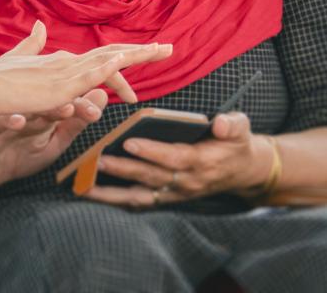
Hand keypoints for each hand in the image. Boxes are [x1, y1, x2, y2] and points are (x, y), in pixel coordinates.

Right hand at [0, 20, 172, 113]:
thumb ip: (32, 44)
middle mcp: (69, 63)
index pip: (102, 57)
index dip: (126, 55)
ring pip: (108, 60)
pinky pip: (87, 76)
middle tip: (169, 48)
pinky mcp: (58, 87)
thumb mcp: (20, 61)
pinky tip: (124, 63)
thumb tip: (40, 25)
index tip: (149, 53)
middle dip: (142, 52)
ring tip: (160, 51)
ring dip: (135, 55)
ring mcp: (65, 74)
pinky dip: (107, 68)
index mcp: (63, 61)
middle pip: (112, 53)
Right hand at [0, 88, 108, 196]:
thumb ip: (75, 123)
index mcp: (35, 115)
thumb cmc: (21, 151)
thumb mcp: (52, 142)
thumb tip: (103, 95)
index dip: (75, 109)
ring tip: (19, 120)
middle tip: (66, 108)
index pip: (56, 108)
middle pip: (31, 110)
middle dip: (48, 110)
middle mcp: (15, 117)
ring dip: (7, 119)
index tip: (94, 112)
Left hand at [82, 112, 275, 207]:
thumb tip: (220, 123)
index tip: (129, 143)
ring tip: (84, 185)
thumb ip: (232, 125)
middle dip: (123, 170)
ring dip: (111, 193)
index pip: (174, 158)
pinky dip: (116, 200)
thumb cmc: (234, 143)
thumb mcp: (240, 128)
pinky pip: (139, 202)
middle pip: (151, 177)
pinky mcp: (166, 198)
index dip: (152, 152)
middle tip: (98, 160)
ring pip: (140, 196)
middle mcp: (186, 182)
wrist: (241, 171)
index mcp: (202, 162)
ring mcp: (175, 193)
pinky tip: (92, 193)